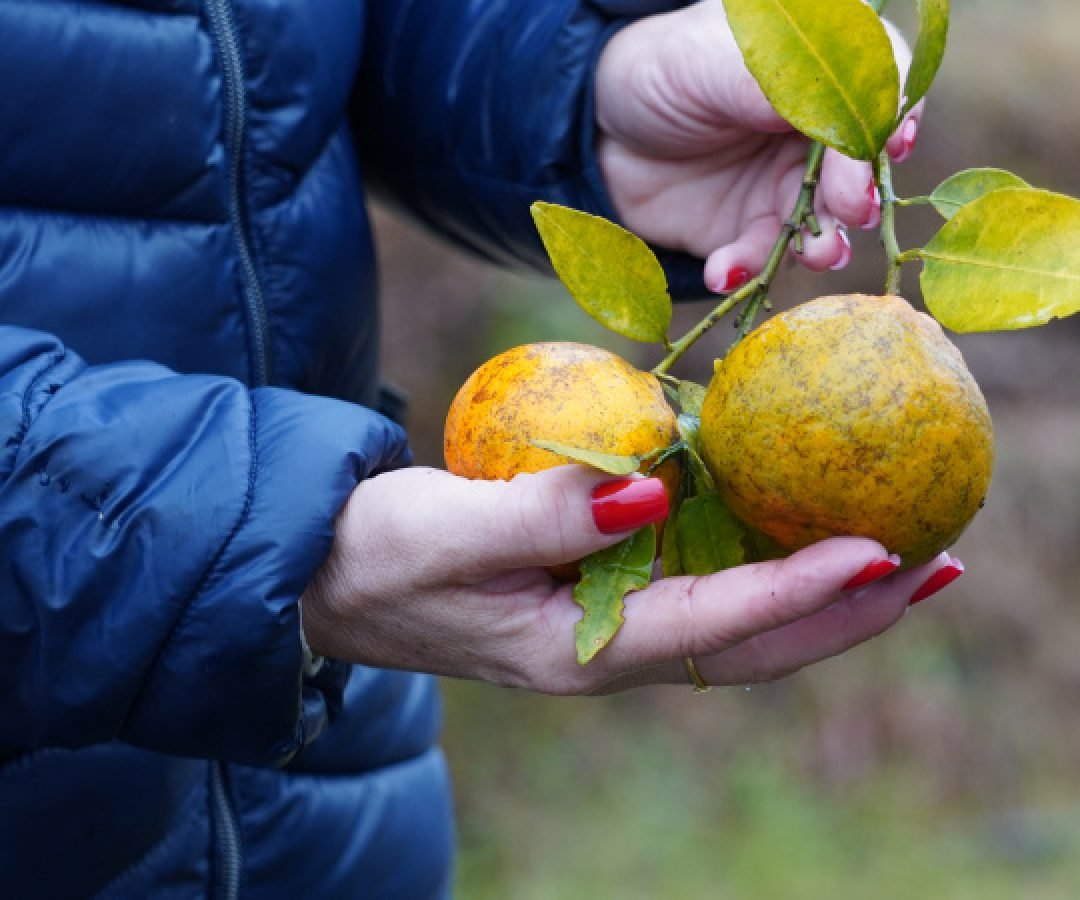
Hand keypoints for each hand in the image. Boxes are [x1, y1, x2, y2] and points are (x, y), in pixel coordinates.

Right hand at [301, 466, 955, 694]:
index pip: (713, 626)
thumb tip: (654, 490)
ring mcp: (605, 622)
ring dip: (818, 592)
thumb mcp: (447, 531)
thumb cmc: (372, 554)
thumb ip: (546, 515)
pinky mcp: (596, 589)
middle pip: (752, 643)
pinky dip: (759, 561)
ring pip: (736, 618)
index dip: (799, 592)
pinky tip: (789, 524)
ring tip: (896, 556)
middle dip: (845, 613)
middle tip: (935, 567)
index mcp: (577, 651)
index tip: (878, 553)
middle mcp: (607, 648)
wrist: (324, 573)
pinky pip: (699, 582)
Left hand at [594, 1, 921, 291]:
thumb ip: (785, 87)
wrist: (595, 128)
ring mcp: (782, 188)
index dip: (894, 120)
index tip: (894, 149)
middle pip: (860, 170)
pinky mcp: (746, 232)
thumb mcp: (719, 59)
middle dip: (859, 196)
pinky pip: (760, 259)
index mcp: (819, 75)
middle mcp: (812, 135)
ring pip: (822, 224)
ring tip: (814, 256)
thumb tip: (850, 133)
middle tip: (851, 211)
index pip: (882, 91)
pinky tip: (724, 270)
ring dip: (821, 245)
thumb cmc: (662, 70)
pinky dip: (746, 270)